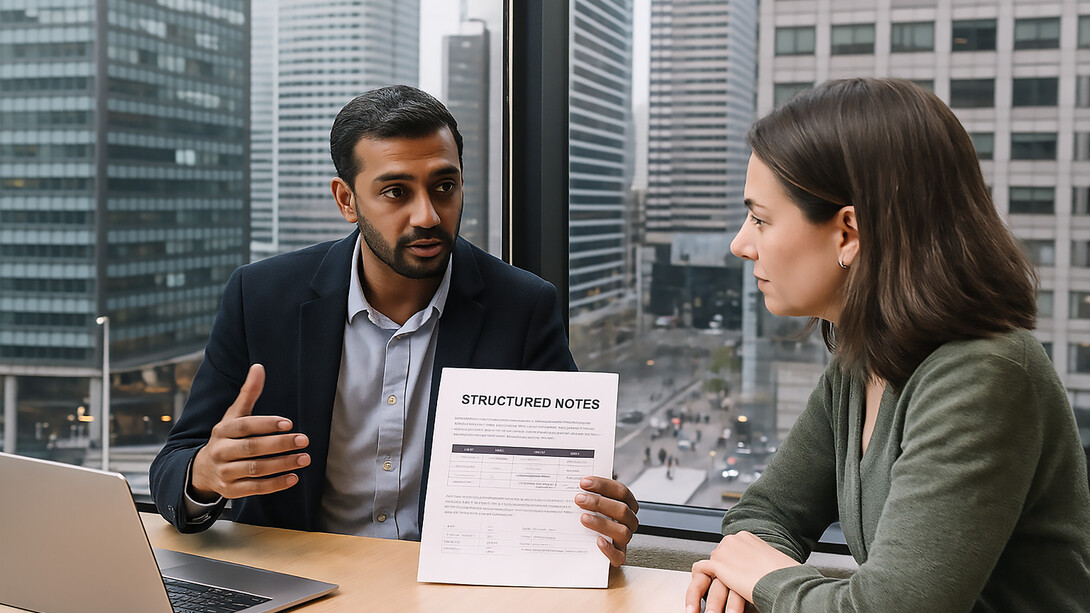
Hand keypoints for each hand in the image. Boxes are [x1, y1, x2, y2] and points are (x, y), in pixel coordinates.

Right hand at [190, 364, 309, 500]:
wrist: (200, 471)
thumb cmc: (226, 438)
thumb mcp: (233, 416)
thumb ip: (248, 393)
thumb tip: (259, 367)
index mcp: (222, 431)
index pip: (245, 426)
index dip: (266, 424)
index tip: (289, 423)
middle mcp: (221, 451)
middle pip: (252, 448)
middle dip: (280, 444)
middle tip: (304, 440)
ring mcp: (224, 472)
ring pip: (255, 469)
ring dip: (282, 464)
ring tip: (304, 458)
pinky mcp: (231, 491)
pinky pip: (255, 488)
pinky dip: (275, 484)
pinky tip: (293, 478)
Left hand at [575, 476, 638, 565]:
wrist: (588, 551)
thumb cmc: (591, 522)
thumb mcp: (592, 505)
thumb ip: (588, 494)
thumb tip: (571, 484)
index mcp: (626, 506)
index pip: (621, 491)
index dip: (603, 485)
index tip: (584, 482)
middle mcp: (628, 522)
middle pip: (622, 510)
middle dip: (599, 503)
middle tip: (579, 499)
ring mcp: (624, 540)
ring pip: (622, 531)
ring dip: (602, 523)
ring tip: (583, 518)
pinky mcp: (618, 557)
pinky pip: (618, 556)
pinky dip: (608, 548)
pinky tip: (597, 541)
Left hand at [684, 531, 798, 612]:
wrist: (783, 581)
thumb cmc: (785, 576)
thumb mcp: (770, 564)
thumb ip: (757, 565)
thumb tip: (755, 577)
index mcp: (747, 538)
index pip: (730, 551)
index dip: (728, 568)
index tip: (728, 581)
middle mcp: (733, 541)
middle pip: (717, 558)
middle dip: (716, 577)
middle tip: (716, 594)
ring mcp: (724, 551)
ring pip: (707, 568)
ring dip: (707, 587)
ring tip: (708, 606)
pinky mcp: (718, 564)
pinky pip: (700, 573)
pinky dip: (697, 589)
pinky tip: (699, 600)